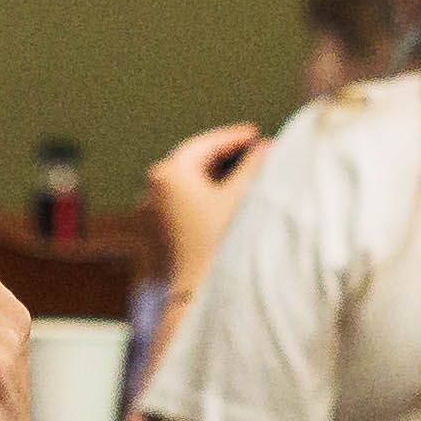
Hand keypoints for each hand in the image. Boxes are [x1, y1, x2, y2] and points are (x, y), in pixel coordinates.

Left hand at [140, 123, 267, 293]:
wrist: (197, 288)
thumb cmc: (215, 240)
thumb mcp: (237, 196)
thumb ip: (252, 166)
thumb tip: (265, 145)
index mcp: (169, 171)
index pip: (206, 143)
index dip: (234, 137)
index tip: (255, 133)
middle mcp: (156, 184)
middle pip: (196, 158)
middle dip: (226, 152)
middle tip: (252, 146)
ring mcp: (155, 203)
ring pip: (191, 176)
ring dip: (217, 170)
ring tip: (245, 167)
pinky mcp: (162, 221)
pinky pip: (186, 193)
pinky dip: (207, 187)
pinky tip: (228, 189)